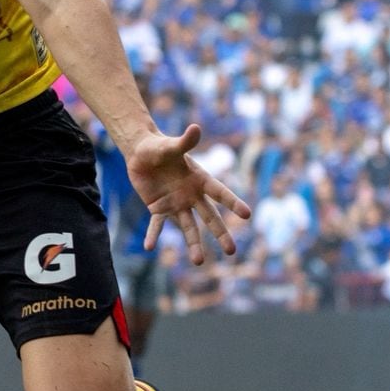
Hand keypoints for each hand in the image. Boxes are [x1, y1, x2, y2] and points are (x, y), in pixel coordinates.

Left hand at [127, 124, 251, 264]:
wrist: (141, 154)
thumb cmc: (160, 147)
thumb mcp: (171, 146)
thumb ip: (184, 142)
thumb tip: (196, 128)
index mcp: (200, 179)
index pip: (220, 193)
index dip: (233, 202)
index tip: (247, 214)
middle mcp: (192, 195)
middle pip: (210, 217)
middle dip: (221, 233)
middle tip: (232, 252)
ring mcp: (176, 204)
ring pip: (188, 227)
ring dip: (193, 243)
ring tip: (199, 262)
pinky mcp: (159, 208)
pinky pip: (158, 224)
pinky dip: (153, 235)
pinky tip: (149, 247)